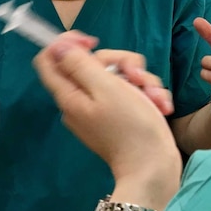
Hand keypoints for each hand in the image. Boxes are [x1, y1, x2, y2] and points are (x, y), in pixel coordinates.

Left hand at [33, 31, 180, 184]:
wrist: (154, 166)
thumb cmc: (130, 126)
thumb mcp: (106, 87)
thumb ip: (80, 64)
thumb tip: (57, 46)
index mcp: (70, 94)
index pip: (50, 59)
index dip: (68, 43)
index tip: (93, 43)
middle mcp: (82, 99)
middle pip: (93, 62)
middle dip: (121, 63)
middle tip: (136, 78)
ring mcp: (102, 107)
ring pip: (119, 74)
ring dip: (142, 80)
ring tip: (154, 97)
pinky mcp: (122, 113)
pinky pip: (131, 91)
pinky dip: (147, 94)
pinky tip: (160, 105)